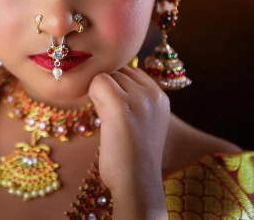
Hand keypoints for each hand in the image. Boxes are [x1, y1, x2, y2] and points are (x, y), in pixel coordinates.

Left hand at [88, 66, 169, 206]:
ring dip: (99, 94)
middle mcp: (153, 93)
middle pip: (117, 70)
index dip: (116, 86)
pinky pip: (97, 81)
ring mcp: (139, 97)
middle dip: (108, 89)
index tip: (117, 112)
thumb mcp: (142, 121)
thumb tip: (107, 77)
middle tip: (112, 118)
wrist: (136, 183)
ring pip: (105, 74)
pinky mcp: (121, 103)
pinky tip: (101, 118)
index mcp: (161, 97)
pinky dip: (92, 97)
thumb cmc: (132, 157)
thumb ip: (132, 98)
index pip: (129, 70)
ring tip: (109, 121)